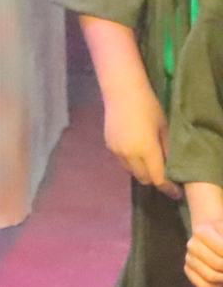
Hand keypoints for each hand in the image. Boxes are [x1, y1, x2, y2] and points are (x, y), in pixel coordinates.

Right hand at [104, 74, 178, 197]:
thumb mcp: (164, 129)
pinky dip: (132, 163)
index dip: (168, 188)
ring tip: (150, 163)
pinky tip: (137, 152)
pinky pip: (123, 162)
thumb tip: (171, 166)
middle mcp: (129, 155)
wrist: (122, 93)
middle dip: (155, 180)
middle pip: (144, 179)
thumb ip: (167, 150)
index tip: (176, 193)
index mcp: (146, 151)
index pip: (158, 179)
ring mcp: (117, 151)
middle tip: (165, 176)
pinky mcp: (109, 145)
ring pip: (132, 172)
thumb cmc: (149, 107)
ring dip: (142, 172)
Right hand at [188, 184, 222, 286]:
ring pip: (210, 276)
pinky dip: (216, 285)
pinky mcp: (188, 270)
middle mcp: (192, 244)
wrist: (214, 235)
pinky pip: (203, 285)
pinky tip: (221, 278)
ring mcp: (189, 258)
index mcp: (202, 232)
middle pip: (218, 264)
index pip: (222, 250)